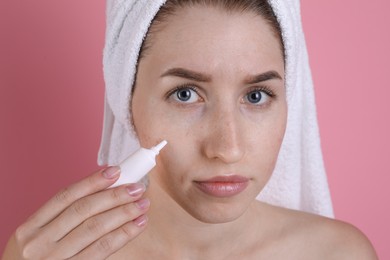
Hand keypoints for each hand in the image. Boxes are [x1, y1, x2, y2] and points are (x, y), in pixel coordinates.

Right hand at [2, 167, 148, 259]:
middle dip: (113, 196)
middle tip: (136, 188)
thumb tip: (102, 192)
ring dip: (123, 213)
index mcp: (29, 228)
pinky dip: (123, 235)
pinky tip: (137, 225)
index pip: (65, 196)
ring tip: (142, 205)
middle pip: (83, 210)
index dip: (92, 181)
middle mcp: (39, 243)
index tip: (115, 171)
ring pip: (95, 228)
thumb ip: (61, 219)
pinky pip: (102, 250)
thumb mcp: (36, 239)